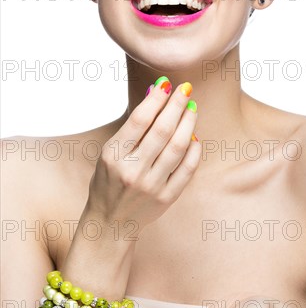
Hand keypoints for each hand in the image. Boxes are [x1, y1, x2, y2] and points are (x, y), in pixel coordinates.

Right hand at [85, 77, 200, 229]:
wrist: (110, 223)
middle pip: (162, 130)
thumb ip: (132, 127)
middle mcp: (132, 170)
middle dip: (177, 105)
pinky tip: (195, 135)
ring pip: (178, 147)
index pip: (140, 119)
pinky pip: (187, 169)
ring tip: (192, 108)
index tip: (167, 84)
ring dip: (189, 123)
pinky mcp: (166, 198)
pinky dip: (195, 150)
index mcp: (114, 156)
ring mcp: (151, 185)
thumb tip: (155, 95)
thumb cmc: (108, 181)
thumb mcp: (110, 152)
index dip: (157, 99)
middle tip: (186, 89)